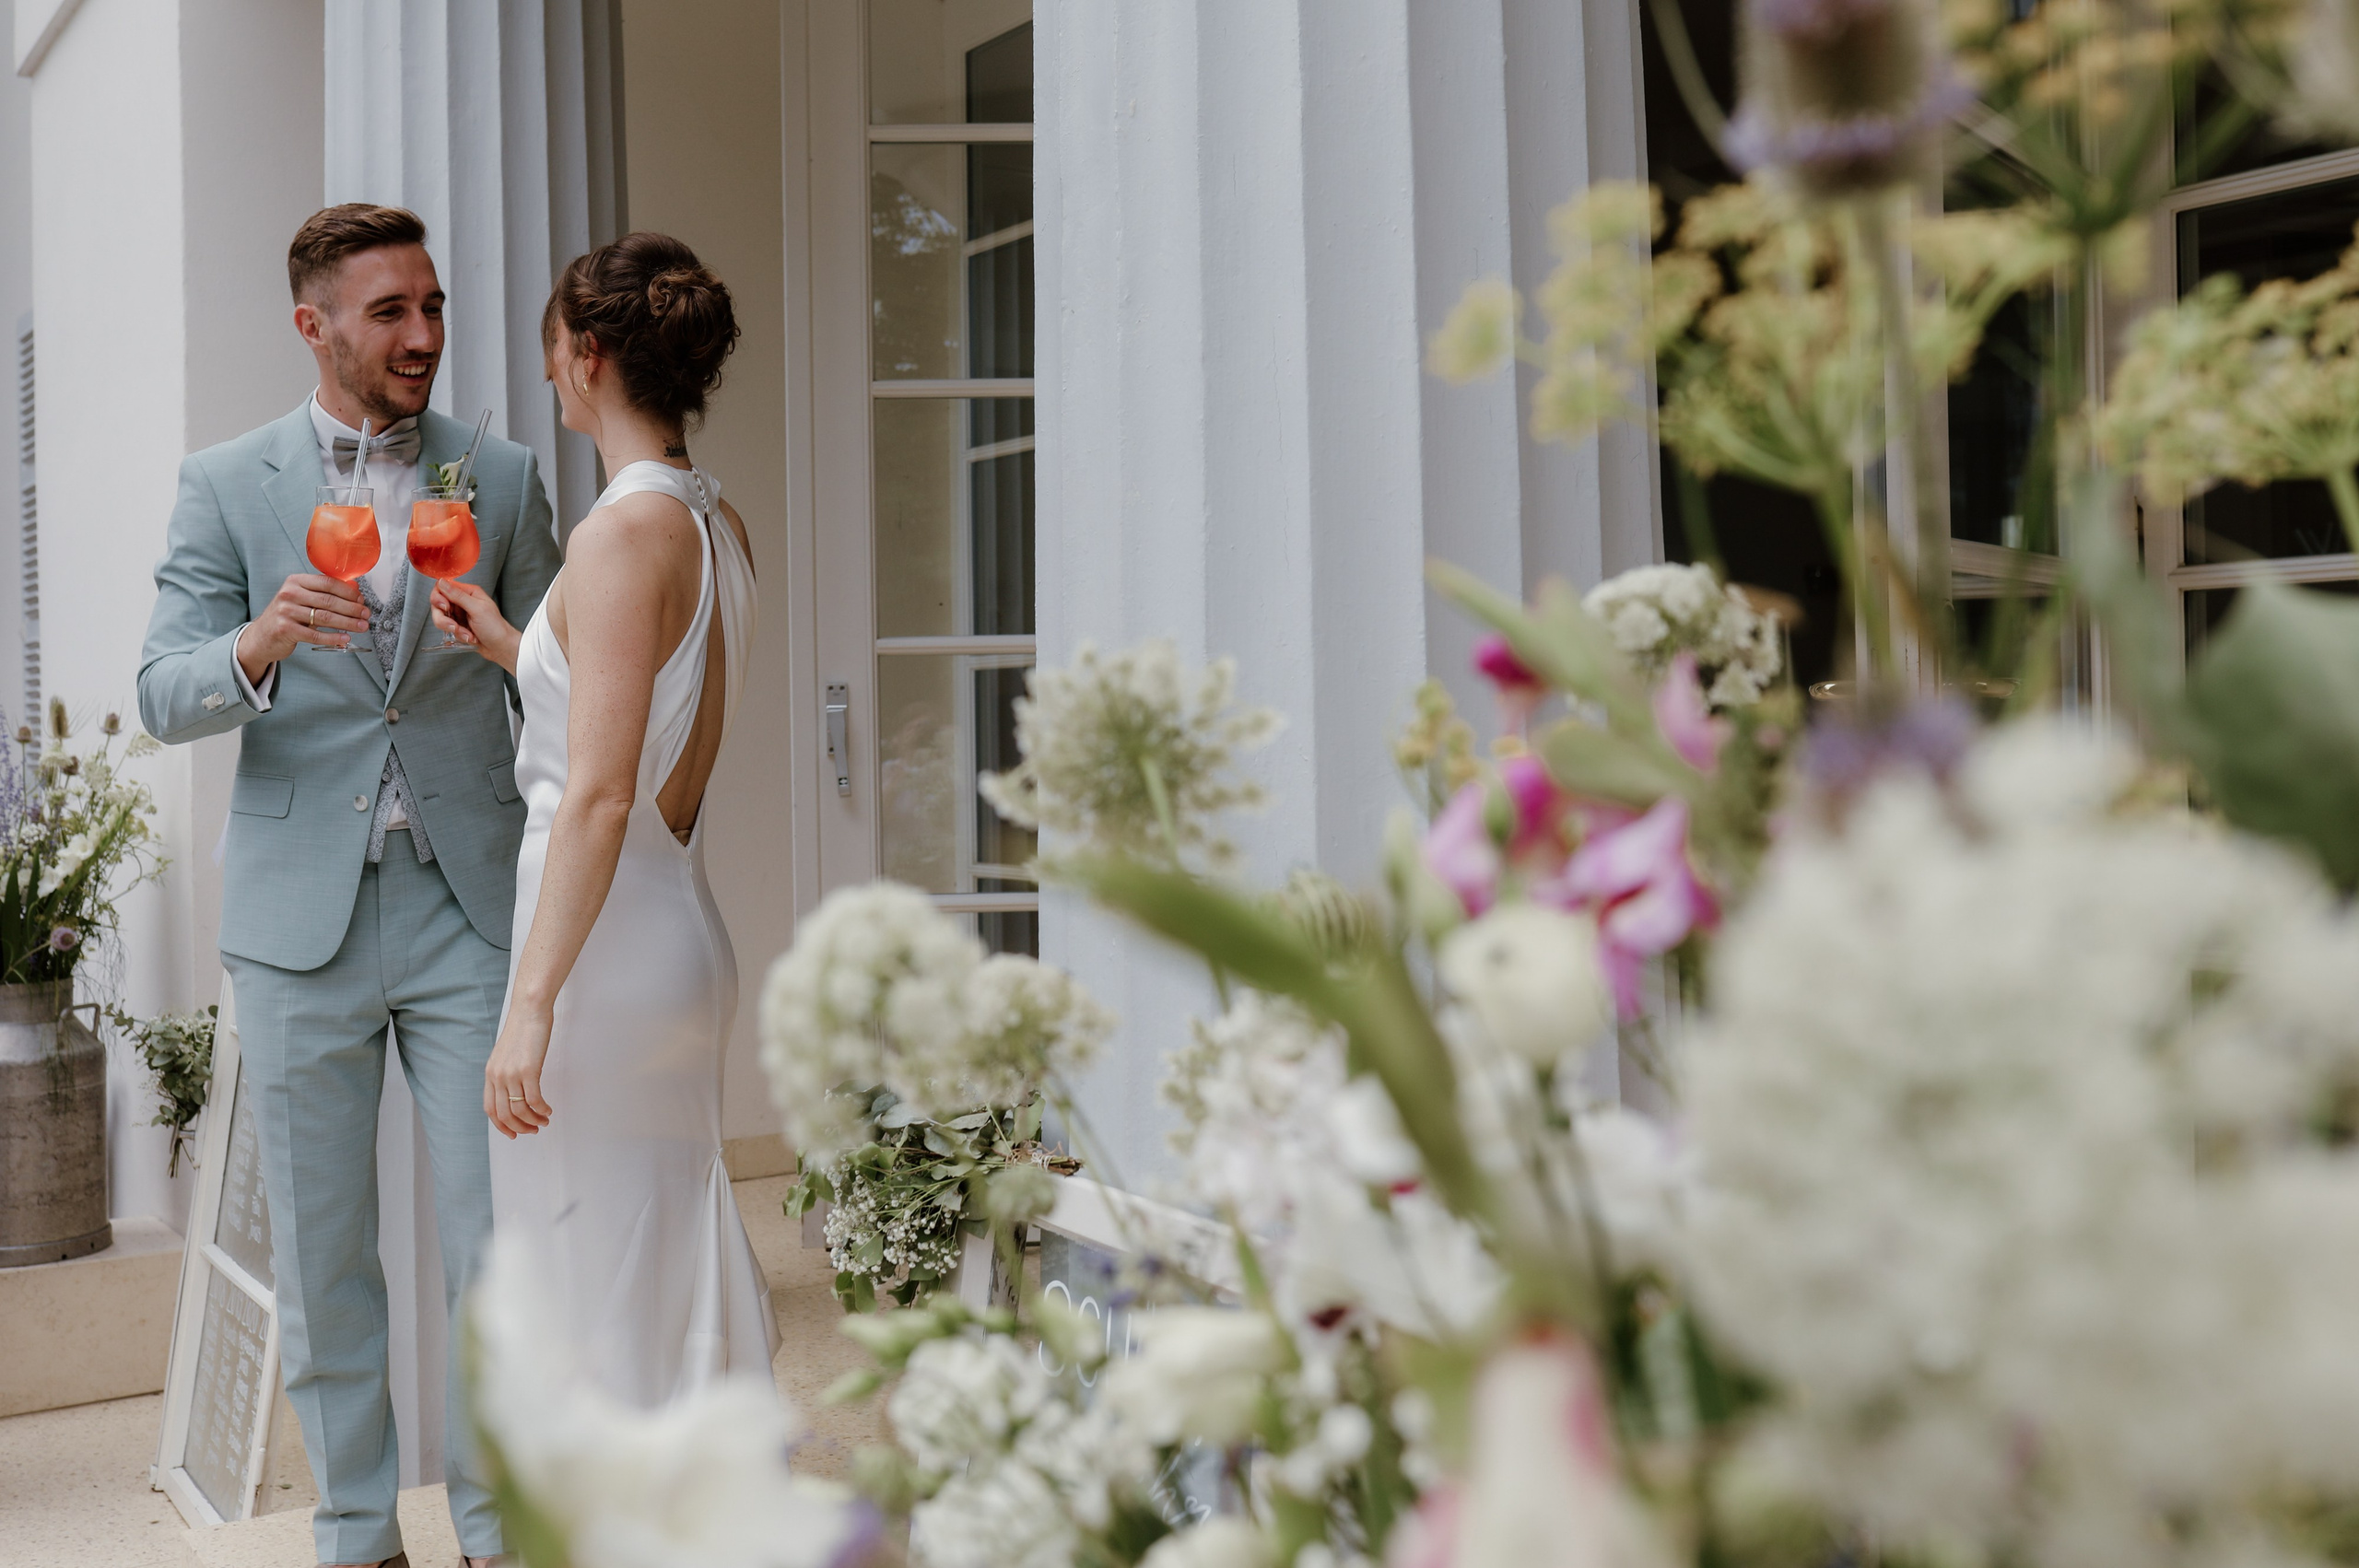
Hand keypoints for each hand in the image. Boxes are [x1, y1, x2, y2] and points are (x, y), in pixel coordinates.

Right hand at [238, 574, 367, 678]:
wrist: (261, 636)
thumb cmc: (287, 616)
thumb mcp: (301, 599)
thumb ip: (323, 594)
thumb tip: (355, 592)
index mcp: (295, 581)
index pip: (327, 583)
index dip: (348, 592)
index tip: (362, 600)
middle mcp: (289, 593)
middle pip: (329, 601)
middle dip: (352, 609)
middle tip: (366, 615)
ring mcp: (286, 611)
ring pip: (325, 617)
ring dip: (347, 623)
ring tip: (362, 626)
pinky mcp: (285, 629)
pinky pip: (315, 634)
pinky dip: (333, 637)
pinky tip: (345, 638)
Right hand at [432, 579, 522, 673]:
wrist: (501, 647)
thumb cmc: (495, 627)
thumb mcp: (477, 609)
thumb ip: (458, 595)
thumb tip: (442, 582)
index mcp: (468, 592)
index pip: (443, 587)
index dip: (439, 597)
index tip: (445, 607)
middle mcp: (462, 602)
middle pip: (438, 605)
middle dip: (444, 619)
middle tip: (455, 626)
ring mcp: (459, 615)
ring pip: (441, 619)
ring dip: (453, 629)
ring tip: (467, 634)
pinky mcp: (458, 626)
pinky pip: (447, 630)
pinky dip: (458, 635)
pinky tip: (470, 637)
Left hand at [484, 1005, 553, 1137]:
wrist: (529, 1011)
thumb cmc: (523, 1030)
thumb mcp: (507, 1054)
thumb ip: (506, 1072)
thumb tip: (515, 1090)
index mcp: (490, 1074)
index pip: (491, 1109)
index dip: (502, 1126)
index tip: (515, 1133)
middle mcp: (498, 1076)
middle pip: (505, 1114)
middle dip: (520, 1128)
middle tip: (534, 1130)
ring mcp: (512, 1074)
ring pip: (520, 1110)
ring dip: (534, 1120)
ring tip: (545, 1120)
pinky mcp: (528, 1070)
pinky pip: (534, 1099)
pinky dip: (542, 1109)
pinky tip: (549, 1110)